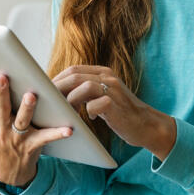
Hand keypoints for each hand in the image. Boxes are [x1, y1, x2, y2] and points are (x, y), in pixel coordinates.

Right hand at [0, 64, 72, 186]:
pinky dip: (58, 134)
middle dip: (0, 93)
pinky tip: (69, 129)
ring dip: (27, 109)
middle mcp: (0, 128)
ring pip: (22, 121)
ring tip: (31, 96)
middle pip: (0, 108)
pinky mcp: (33, 145)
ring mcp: (17, 137)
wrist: (7, 172)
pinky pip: (46, 138)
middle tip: (2, 77)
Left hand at [53, 65, 175, 158]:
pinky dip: (88, 112)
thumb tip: (59, 94)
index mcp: (102, 73)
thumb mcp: (102, 96)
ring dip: (71, 100)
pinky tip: (91, 119)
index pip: (73, 70)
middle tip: (50, 103)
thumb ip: (86, 91)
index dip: (58, 80)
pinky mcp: (117, 104)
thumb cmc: (119, 113)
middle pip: (75, 75)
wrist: (146, 124)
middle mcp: (108, 77)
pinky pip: (95, 105)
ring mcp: (113, 89)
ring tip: (67, 112)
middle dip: (58, 89)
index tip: (47, 93)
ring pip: (84, 86)